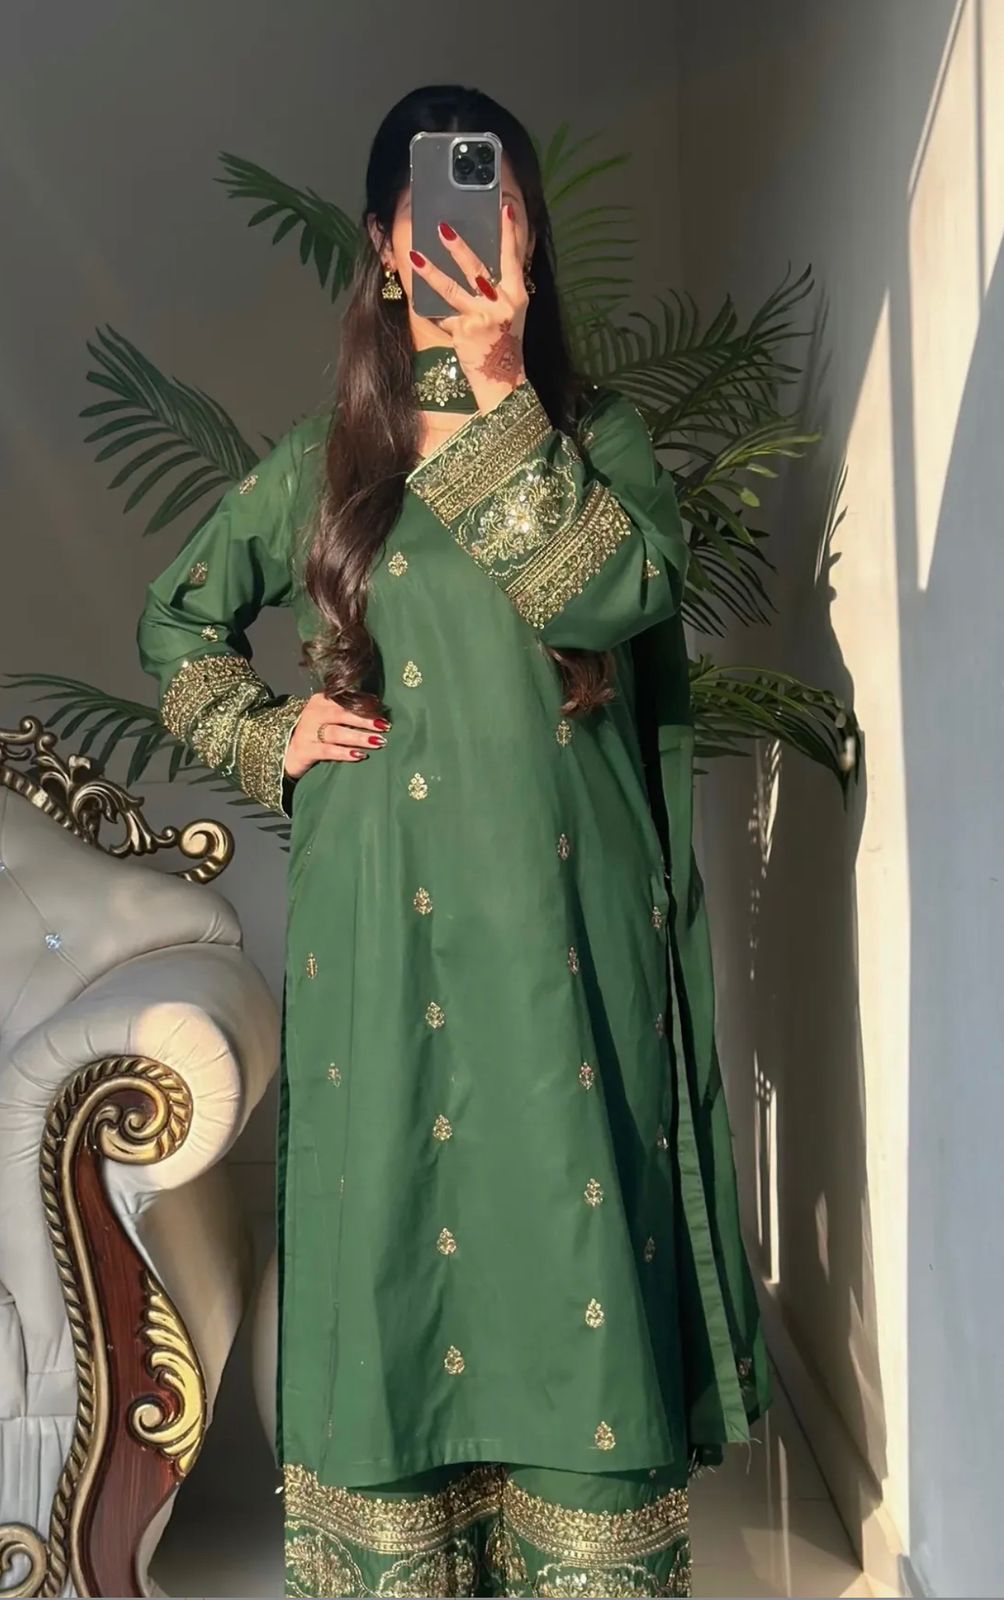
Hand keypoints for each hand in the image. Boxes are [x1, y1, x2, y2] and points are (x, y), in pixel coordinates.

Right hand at [283, 693, 388, 778]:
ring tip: (377, 741)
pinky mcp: (306, 750)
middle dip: (364, 720)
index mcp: (320, 700)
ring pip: (336, 733)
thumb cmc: (316, 731)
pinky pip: (328, 751)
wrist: (289, 751)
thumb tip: (376, 703)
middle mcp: (313, 713)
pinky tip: (359, 755)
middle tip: (383, 726)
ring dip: (358, 737)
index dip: (363, 704)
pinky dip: (344, 753)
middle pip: (341, 714)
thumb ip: (347, 708)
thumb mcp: (328, 716)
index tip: (381, 708)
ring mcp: (308, 732)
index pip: (344, 699)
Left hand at [409, 201, 527, 411]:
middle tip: (442, 227)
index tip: (504, 208)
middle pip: (476, 269)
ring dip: (431, 271)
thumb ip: (501, 289)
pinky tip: (416, 299)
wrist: (502, 381)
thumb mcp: (511, 313)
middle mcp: (500, 303)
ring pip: (451, 289)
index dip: (509, 233)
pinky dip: (430, 309)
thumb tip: (481, 266)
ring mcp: (480, 317)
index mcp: (516, 295)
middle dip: (458, 247)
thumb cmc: (505, 344)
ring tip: (415, 256)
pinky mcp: (463, 331)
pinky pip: (442, 315)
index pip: (513, 258)